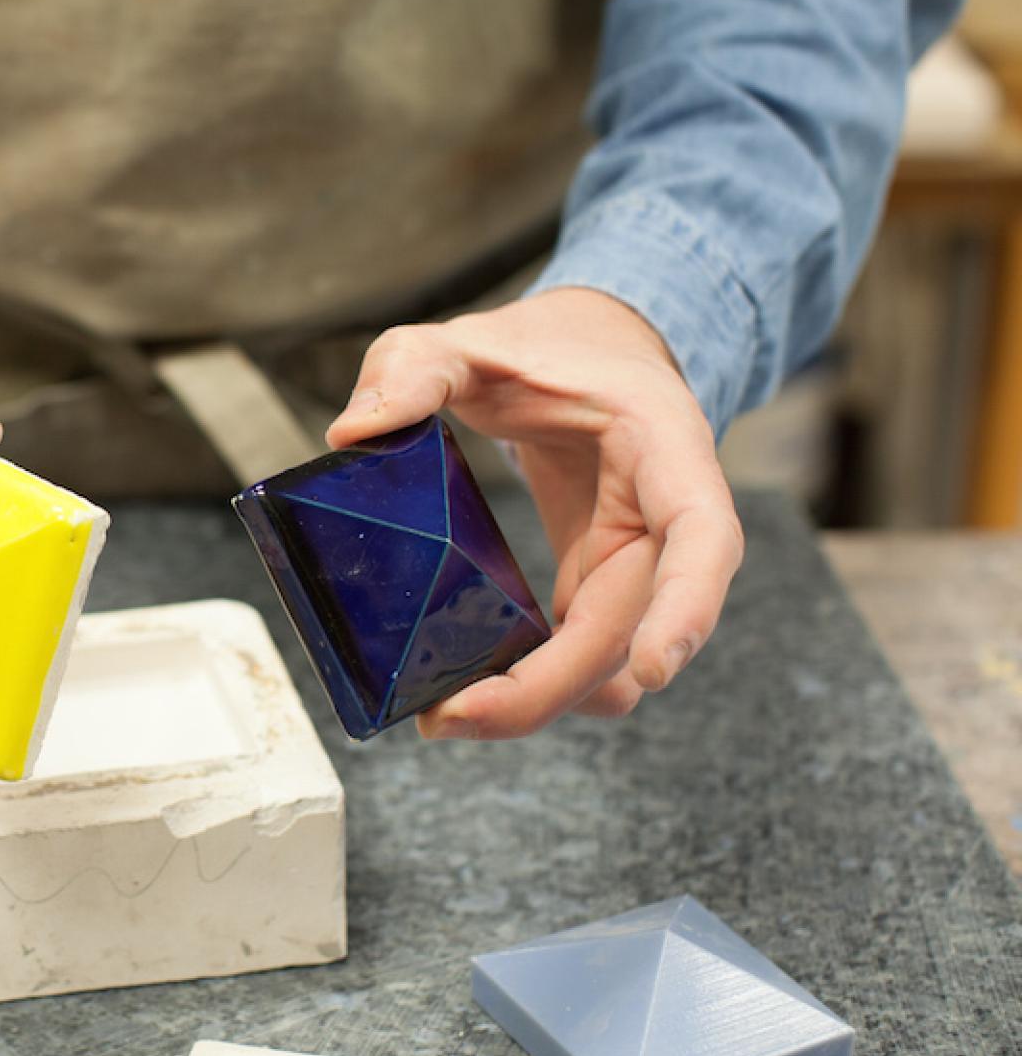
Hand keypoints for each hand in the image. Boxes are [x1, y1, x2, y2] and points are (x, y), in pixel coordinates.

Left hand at [326, 287, 743, 739]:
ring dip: (541, 701)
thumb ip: (412, 367)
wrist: (583, 354)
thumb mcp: (469, 339)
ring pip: (610, 663)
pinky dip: (534, 685)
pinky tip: (467, 690)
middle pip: (634, 629)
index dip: (687, 605)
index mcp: (662, 449)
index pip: (703, 534)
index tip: (654, 669)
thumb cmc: (543, 349)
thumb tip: (353, 429)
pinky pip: (581, 656)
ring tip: (448, 713)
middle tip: (452, 716)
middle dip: (551, 687)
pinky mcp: (598, 588)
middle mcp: (663, 521)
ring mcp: (635, 564)